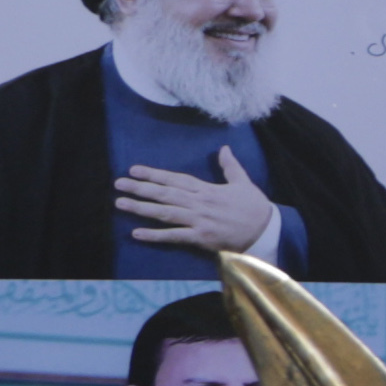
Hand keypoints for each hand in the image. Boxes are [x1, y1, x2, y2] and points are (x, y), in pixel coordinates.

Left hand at [109, 151, 283, 254]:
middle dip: (141, 188)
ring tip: (121, 204)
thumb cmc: (254, 207)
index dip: (155, 174)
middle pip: (165, 194)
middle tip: (119, 184)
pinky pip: (174, 236)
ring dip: (141, 208)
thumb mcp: (244, 183)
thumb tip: (224, 148)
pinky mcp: (201, 237)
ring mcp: (199, 221)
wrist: (267, 231)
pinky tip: (137, 233)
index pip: (176, 180)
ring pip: (165, 213)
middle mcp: (199, 203)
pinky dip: (155, 235)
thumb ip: (230, 166)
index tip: (134, 170)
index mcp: (207, 189)